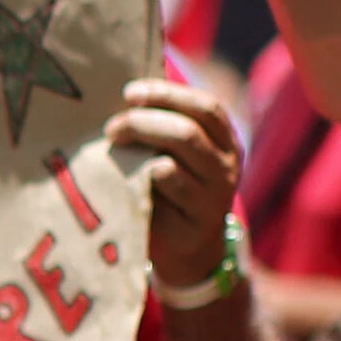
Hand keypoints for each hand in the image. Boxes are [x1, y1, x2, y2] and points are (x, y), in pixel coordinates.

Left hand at [107, 79, 241, 288]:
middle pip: (186, 135)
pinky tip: (120, 180)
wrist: (187, 248)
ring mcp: (210, 204)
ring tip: (112, 151)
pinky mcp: (188, 231)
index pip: (206, 108)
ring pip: (169, 168)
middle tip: (112, 127)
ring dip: (134, 155)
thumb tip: (125, 92)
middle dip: (142, 123)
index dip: (167, 95)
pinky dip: (134, 185)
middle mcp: (226, 171)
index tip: (129, 93)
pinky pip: (154, 202)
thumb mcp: (180, 153)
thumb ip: (165, 123)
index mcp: (227, 143)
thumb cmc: (173, 185)